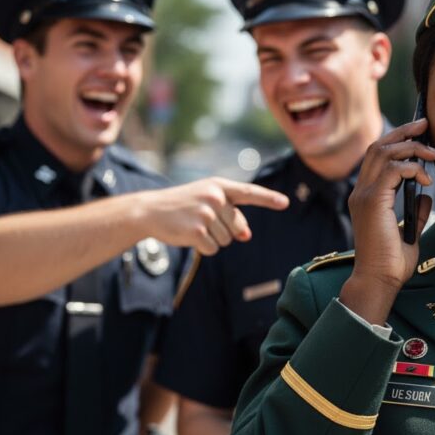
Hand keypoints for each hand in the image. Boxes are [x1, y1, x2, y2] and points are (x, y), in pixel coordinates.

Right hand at [140, 177, 288, 254]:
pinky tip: (188, 235)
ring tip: (193, 225)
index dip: (268, 198)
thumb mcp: (207, 203)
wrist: (149, 211)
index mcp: (219, 186)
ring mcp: (206, 213)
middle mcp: (214, 196)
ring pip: (227, 240)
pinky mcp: (197, 230)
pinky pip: (213, 249)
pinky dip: (203, 248)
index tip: (285, 203)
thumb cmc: (183, 206)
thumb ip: (231, 215)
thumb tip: (246, 236)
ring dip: (212, 239)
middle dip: (224, 231)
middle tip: (201, 221)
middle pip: (238, 227)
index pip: (249, 192)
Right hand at [340, 119, 434, 323]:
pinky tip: (425, 179)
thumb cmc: (391, 263)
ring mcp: (364, 195)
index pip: (378, 156)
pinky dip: (411, 168)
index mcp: (367, 196)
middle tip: (426, 124)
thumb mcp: (409, 232)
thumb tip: (425, 195)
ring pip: (384, 152)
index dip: (398, 140)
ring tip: (432, 153)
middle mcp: (361, 191)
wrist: (378, 281)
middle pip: (379, 146)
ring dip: (411, 148)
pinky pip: (391, 170)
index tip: (420, 133)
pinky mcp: (372, 202)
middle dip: (404, 131)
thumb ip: (414, 212)